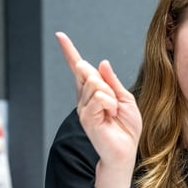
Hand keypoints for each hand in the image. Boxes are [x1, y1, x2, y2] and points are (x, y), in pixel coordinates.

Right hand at [55, 32, 141, 164]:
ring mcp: (83, 108)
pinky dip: (110, 103)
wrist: (126, 151)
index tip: (60, 36)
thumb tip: (101, 63)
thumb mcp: (125, 99)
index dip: (70, 52)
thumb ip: (113, 81)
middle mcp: (84, 99)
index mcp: (93, 93)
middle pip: (88, 72)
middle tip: (113, 103)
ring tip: (112, 112)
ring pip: (95, 83)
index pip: (79, 68)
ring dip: (110, 96)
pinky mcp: (86, 117)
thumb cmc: (127, 129)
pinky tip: (110, 115)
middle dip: (104, 81)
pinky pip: (100, 97)